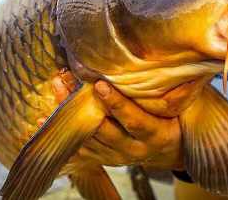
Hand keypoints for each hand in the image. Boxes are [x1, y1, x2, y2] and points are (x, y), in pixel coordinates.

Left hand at [43, 70, 183, 169]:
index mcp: (154, 135)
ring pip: (88, 138)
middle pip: (104, 130)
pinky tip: (42, 121)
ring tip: (57, 86)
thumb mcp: (178, 108)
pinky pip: (76, 149)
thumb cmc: (171, 120)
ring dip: (69, 114)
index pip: (134, 120)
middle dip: (85, 105)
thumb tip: (185, 67)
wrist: (164, 150)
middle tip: (67, 81)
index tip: (100, 84)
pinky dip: (60, 135)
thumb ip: (178, 92)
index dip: (117, 104)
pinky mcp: (100, 159)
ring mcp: (115, 157)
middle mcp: (133, 150)